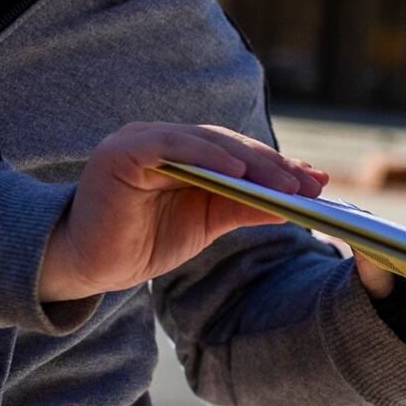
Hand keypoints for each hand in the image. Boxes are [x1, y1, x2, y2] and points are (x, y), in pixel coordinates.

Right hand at [39, 124, 323, 303]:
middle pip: (228, 145)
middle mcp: (163, 139)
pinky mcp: (123, 151)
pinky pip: (172, 146)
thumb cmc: (141, 243)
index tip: (316, 182)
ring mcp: (142, 140)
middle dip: (273, 166)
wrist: (89, 266)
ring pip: (207, 142)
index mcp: (182, 153)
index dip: (277, 166)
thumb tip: (294, 201)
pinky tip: (238, 171)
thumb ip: (243, 206)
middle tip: (310, 185)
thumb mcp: (205, 223)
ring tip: (285, 184)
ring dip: (250, 163)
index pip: (238, 153)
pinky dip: (207, 156)